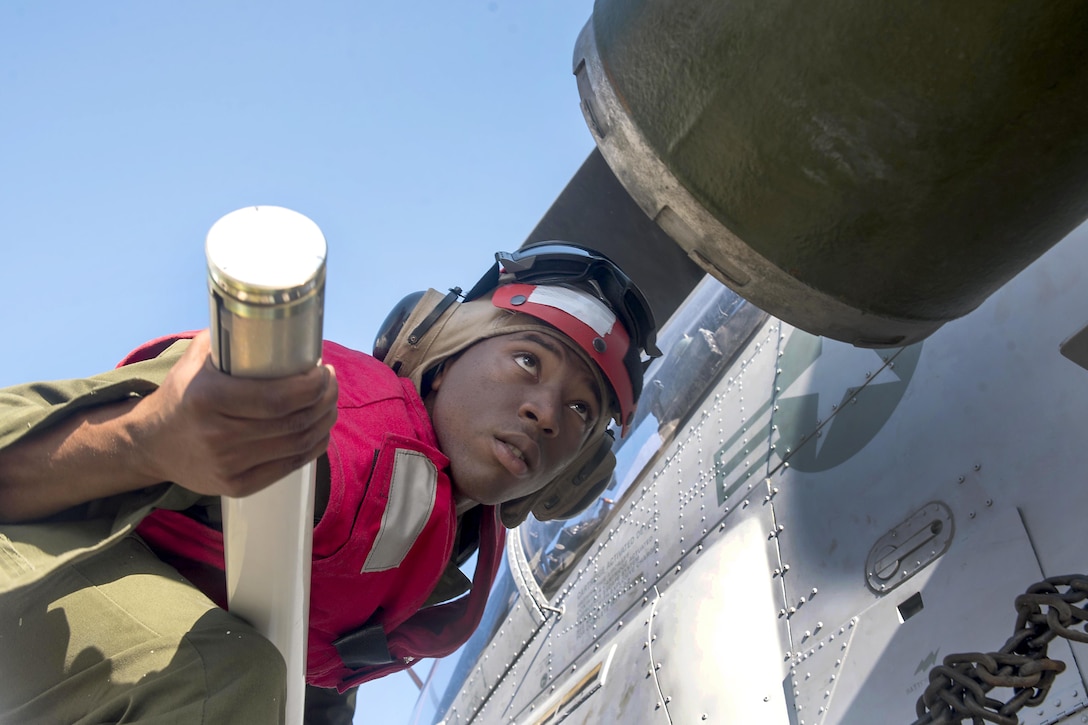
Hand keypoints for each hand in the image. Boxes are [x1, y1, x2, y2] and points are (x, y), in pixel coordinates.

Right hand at [131, 331, 338, 497]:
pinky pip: (290, 466)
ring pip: (297, 444)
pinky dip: (313, 446)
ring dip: (324, 421)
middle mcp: (218, 435)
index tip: (323, 369)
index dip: (312, 386)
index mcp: (207, 398)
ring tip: (328, 402)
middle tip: (330, 382)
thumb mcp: (195, 359)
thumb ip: (229, 336)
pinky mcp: (237, 486)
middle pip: (294, 421)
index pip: (277, 398)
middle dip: (324, 399)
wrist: (151, 444)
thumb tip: (274, 316)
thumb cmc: (182, 394)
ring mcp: (228, 465)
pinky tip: (320, 429)